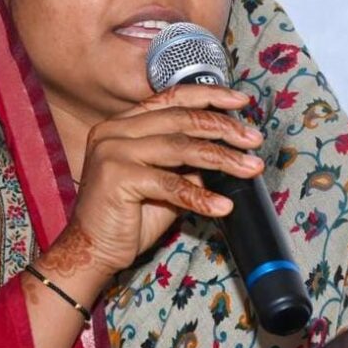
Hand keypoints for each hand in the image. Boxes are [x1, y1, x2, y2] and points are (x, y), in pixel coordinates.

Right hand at [47, 85, 264, 278]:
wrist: (94, 251)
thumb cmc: (128, 218)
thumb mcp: (165, 182)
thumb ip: (187, 162)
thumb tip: (227, 149)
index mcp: (122, 124)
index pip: (171, 98)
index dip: (209, 96)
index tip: (241, 101)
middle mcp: (114, 131)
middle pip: (180, 119)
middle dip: (224, 128)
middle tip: (254, 139)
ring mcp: (112, 151)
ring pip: (181, 148)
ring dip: (222, 158)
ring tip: (250, 168)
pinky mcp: (117, 177)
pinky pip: (171, 184)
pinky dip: (202, 196)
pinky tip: (224, 205)